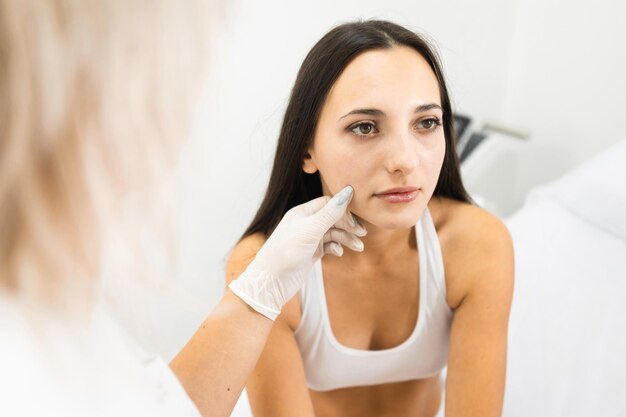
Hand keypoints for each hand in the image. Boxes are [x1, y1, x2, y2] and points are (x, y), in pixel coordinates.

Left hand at [228, 186, 365, 319]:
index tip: (355, 222)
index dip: (344, 211)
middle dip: (348, 225)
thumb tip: (348, 191)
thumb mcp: (311, 229)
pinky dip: (337, 247)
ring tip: (358, 247)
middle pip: (333, 218)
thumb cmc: (286, 251)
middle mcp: (306, 223)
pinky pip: (329, 245)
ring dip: (346, 238)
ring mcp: (309, 238)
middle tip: (362, 234)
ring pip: (333, 233)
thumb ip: (331, 212)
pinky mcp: (311, 253)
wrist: (272, 281)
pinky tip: (339, 253)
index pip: (329, 203)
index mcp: (302, 212)